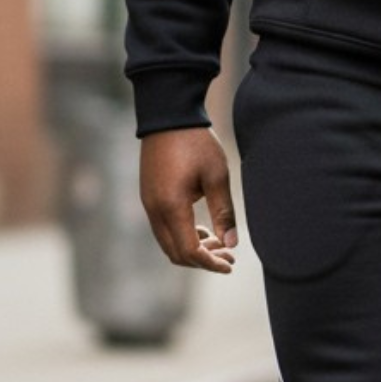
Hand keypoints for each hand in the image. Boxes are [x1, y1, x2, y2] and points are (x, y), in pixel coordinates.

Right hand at [139, 127, 238, 271]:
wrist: (168, 117)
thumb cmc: (195, 143)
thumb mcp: (217, 176)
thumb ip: (224, 212)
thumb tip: (232, 244)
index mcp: (172, 207)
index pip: (189, 251)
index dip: (210, 264)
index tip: (231, 264)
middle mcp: (154, 210)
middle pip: (176, 253)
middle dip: (203, 261)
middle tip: (229, 256)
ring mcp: (148, 204)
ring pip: (168, 243)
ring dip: (192, 249)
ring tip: (219, 243)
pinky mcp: (148, 197)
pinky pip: (163, 230)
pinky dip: (182, 237)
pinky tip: (202, 229)